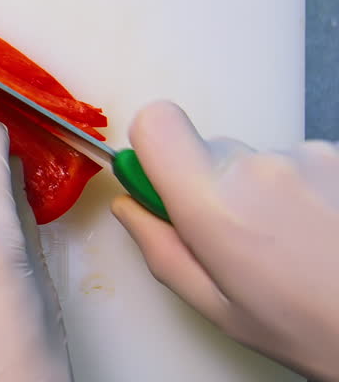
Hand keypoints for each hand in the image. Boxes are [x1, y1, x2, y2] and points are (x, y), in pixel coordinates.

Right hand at [112, 101, 338, 381]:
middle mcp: (263, 167)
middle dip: (217, 186)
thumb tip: (132, 209)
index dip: (152, 146)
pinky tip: (325, 234)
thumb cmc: (318, 328)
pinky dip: (309, 193)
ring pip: (262, 161)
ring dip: (269, 193)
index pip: (156, 122)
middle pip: (212, 150)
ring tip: (299, 246)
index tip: (164, 181)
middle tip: (245, 240)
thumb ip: (162, 250)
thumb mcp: (220, 308)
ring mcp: (312, 157)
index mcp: (216, 204)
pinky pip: (305, 164)